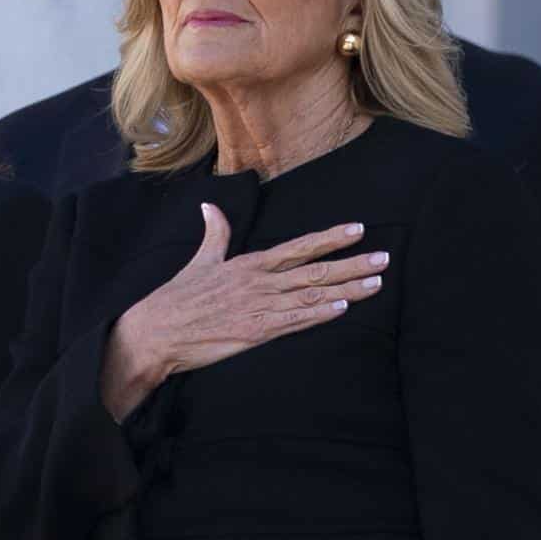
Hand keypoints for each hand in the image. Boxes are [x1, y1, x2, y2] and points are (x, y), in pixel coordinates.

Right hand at [100, 204, 382, 419]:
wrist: (156, 332)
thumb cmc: (176, 298)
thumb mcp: (198, 261)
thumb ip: (214, 234)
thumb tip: (210, 207)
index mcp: (247, 264)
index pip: (297, 247)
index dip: (329, 238)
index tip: (357, 230)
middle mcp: (258, 283)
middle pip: (314, 272)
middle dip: (352, 265)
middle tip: (384, 258)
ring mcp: (258, 308)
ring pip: (312, 297)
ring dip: (347, 290)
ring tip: (376, 283)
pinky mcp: (255, 333)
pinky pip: (295, 321)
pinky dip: (320, 315)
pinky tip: (343, 308)